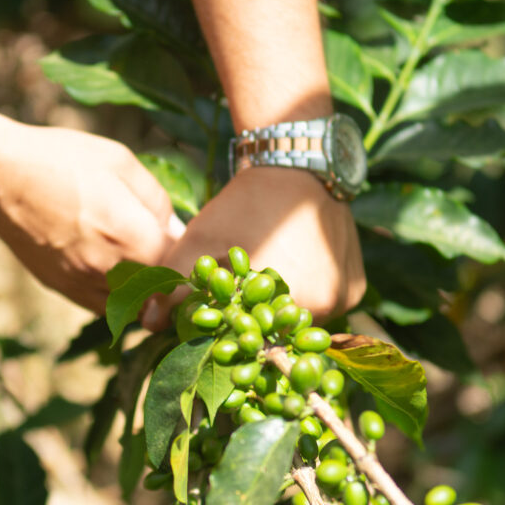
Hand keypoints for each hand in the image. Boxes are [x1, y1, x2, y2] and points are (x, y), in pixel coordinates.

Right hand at [0, 125, 180, 312]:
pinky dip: (118, 296)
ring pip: (133, 308)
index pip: (181, 268)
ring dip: (145, 293)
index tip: (191, 247)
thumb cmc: (63, 159)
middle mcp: (110, 271)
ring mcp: (83, 285)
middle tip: (173, 258)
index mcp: (133, 238)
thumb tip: (176, 231)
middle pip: (160, 293)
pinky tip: (116, 270)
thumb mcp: (123, 163)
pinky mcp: (62, 289)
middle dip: (171, 278)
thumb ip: (157, 202)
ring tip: (145, 265)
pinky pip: (104, 307)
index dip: (190, 258)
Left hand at [143, 167, 365, 328]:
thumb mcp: (200, 241)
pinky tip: (288, 273)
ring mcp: (346, 299)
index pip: (253, 339)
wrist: (297, 164)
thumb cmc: (243, 205)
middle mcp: (327, 306)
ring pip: (301, 322)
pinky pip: (324, 307)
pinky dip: (303, 299)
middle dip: (254, 325)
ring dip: (278, 313)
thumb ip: (173, 286)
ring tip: (259, 287)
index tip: (216, 317)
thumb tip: (148, 324)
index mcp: (289, 300)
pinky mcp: (356, 288)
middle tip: (236, 302)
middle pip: (279, 334)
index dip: (229, 333)